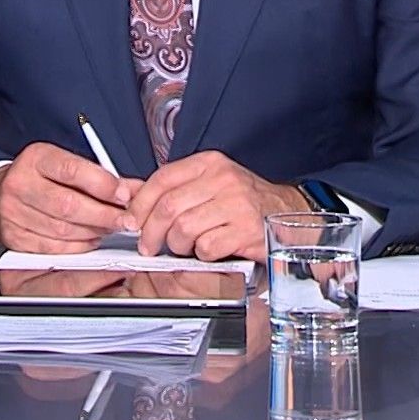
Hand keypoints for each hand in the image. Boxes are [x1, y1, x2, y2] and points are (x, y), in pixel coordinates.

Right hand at [0, 143, 133, 252]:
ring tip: (109, 228)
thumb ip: (99, 176)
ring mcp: (13, 212)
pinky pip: (54, 247)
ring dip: (94, 232)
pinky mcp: (14, 236)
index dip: (103, 185)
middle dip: (104, 215)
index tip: (125, 195)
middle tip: (126, 220)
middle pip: (69, 205)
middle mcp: (20, 183)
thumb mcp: (63, 164)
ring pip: (63, 230)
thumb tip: (134, 189)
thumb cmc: (37, 177)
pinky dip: (78, 246)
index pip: (72, 171)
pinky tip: (90, 239)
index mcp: (35, 158)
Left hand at [119, 150, 308, 262]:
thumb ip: (172, 189)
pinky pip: (206, 247)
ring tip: (184, 248)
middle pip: (169, 207)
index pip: (162, 179)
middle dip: (151, 231)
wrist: (290, 215)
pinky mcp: (246, 231)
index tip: (131, 221)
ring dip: (177, 245)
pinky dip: (201, 255)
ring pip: (184, 229)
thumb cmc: (245, 202)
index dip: (140, 203)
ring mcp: (236, 204)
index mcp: (210, 164)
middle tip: (148, 245)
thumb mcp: (209, 185)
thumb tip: (128, 195)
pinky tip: (208, 251)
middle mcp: (223, 180)